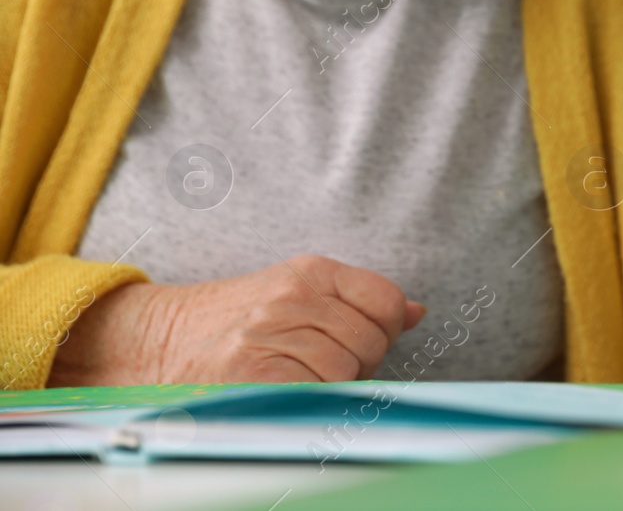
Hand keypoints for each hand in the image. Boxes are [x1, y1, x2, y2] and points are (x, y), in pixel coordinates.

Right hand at [48, 255, 425, 385]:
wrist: (152, 343)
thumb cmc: (231, 322)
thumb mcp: (294, 292)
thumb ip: (357, 300)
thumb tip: (416, 311)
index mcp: (309, 272)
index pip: (386, 300)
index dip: (387, 329)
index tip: (365, 341)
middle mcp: (292, 297)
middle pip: (371, 341)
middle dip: (359, 364)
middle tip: (320, 367)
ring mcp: (271, 335)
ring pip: (346, 372)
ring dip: (331, 388)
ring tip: (296, 379)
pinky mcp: (253, 374)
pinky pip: (316, 395)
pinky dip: (310, 404)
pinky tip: (285, 395)